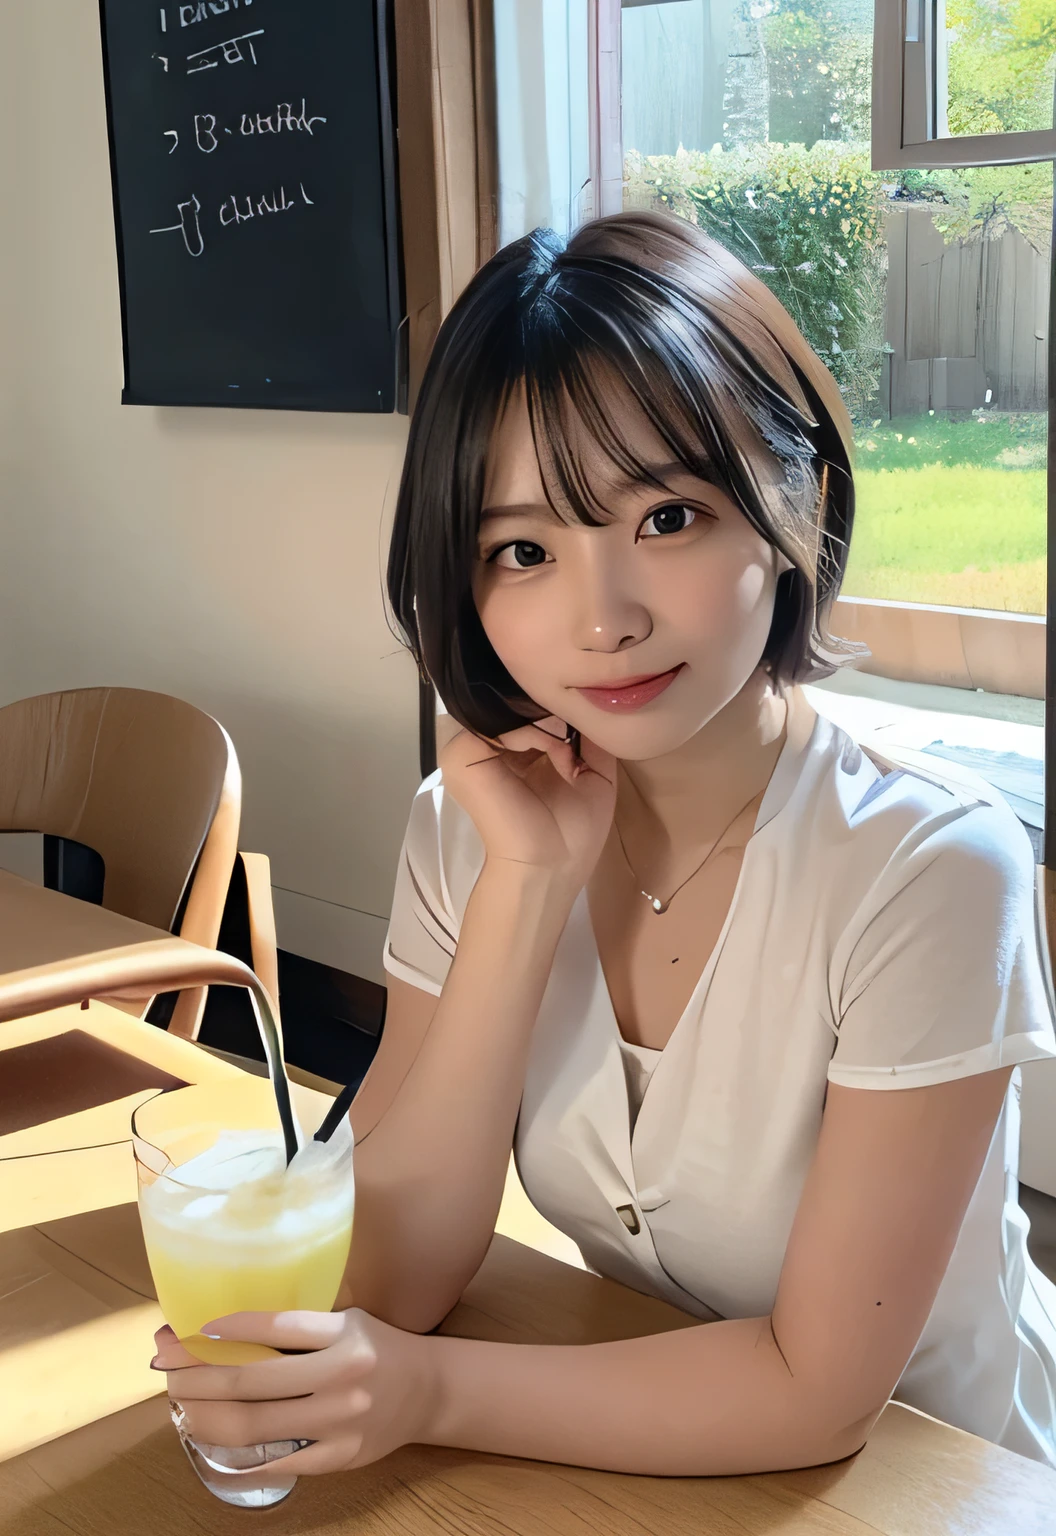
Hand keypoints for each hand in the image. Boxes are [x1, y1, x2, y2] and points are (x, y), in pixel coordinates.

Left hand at [151, 1309, 437, 1483]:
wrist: (428, 1391)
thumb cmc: (378, 1347)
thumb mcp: (346, 1322)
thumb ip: (299, 1328)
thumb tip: (226, 1328)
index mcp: (344, 1336)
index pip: (276, 1328)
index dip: (228, 1329)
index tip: (191, 1329)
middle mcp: (342, 1378)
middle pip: (251, 1381)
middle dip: (197, 1374)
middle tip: (166, 1365)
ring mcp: (339, 1424)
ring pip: (253, 1425)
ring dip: (205, 1414)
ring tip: (180, 1402)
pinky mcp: (339, 1458)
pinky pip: (277, 1463)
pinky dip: (237, 1457)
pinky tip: (210, 1442)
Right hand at [438, 717, 615, 893]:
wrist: (548, 869)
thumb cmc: (571, 836)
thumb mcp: (595, 777)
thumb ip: (592, 740)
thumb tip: (591, 704)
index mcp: (516, 754)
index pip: (533, 712)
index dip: (562, 711)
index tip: (589, 720)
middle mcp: (491, 749)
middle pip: (519, 708)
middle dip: (555, 712)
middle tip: (582, 730)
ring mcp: (471, 750)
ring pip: (510, 712)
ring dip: (548, 722)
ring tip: (570, 750)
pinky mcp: (461, 756)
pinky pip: (498, 725)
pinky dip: (533, 731)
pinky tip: (556, 751)